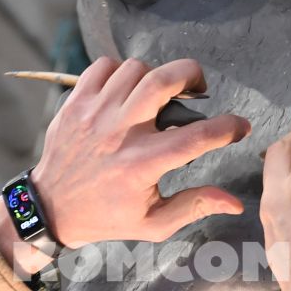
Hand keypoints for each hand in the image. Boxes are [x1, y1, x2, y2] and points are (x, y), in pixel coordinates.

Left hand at [0, 57, 252, 273]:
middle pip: (163, 80)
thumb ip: (195, 207)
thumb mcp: (154, 224)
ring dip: (156, 76)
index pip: (197, 137)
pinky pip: (103, 66)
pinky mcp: (75, 102)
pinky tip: (126, 92)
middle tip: (198, 89)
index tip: (240, 126)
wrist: (50, 208)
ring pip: (135, 69)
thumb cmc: (107, 217)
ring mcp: (94, 113)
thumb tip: (235, 202)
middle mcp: (119, 133)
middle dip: (191, 74)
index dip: (228, 127)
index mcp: (142, 165)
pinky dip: (121, 72)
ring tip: (159, 95)